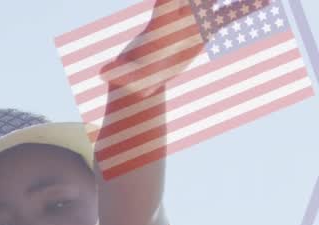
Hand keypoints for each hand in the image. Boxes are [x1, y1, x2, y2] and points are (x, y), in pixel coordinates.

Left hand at [103, 0, 257, 95]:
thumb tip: (102, 74)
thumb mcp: (126, 76)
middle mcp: (178, 17)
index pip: (164, 3)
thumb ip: (116, 72)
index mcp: (160, 25)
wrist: (144, 77)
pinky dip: (243, 9)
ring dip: (221, 1)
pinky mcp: (205, 31)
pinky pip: (228, 17)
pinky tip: (261, 3)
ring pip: (211, 2)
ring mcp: (193, 21)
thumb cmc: (132, 76)